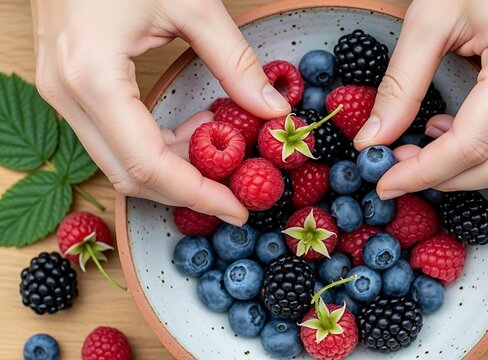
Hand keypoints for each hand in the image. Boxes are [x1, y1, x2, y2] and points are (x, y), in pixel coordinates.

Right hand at [31, 0, 290, 224]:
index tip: (238, 210)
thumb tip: (274, 110)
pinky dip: (156, 147)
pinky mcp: (69, 91)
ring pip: (119, 163)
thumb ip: (234, 61)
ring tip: (221, 144)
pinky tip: (192, 129)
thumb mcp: (191, 3)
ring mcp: (61, 95)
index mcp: (94, 77)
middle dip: (189, 190)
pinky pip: (112, 141)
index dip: (198, 195)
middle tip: (238, 189)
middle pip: (130, 176)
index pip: (149, 165)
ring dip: (175, 166)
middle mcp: (68, 96)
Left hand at [354, 0, 487, 197]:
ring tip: (429, 145)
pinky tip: (458, 131)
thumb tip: (374, 138)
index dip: (424, 173)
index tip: (387, 182)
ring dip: (473, 171)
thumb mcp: (430, 18)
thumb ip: (401, 84)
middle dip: (449, 179)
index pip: (471, 144)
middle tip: (403, 168)